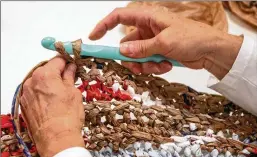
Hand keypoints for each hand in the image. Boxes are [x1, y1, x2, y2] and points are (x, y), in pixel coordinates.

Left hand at [20, 57, 84, 156]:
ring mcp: (26, 93)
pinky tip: (53, 100)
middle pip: (47, 69)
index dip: (68, 62)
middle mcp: (32, 81)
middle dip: (58, 72)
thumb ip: (69, 76)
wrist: (56, 138)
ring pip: (40, 81)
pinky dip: (43, 92)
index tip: (73, 65)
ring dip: (50, 82)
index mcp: (45, 74)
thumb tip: (70, 68)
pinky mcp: (25, 104)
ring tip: (61, 93)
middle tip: (69, 79)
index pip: (58, 60)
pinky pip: (35, 91)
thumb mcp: (73, 92)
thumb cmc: (67, 116)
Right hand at [89, 7, 242, 78]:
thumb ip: (141, 48)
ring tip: (160, 65)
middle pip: (127, 44)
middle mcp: (148, 29)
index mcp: (148, 18)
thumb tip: (121, 51)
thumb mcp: (164, 42)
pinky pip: (147, 62)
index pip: (120, 17)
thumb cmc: (191, 38)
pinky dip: (154, 67)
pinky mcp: (159, 53)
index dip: (104, 25)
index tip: (94, 37)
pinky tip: (166, 66)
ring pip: (137, 56)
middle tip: (137, 66)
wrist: (211, 51)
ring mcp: (153, 42)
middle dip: (131, 58)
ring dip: (145, 65)